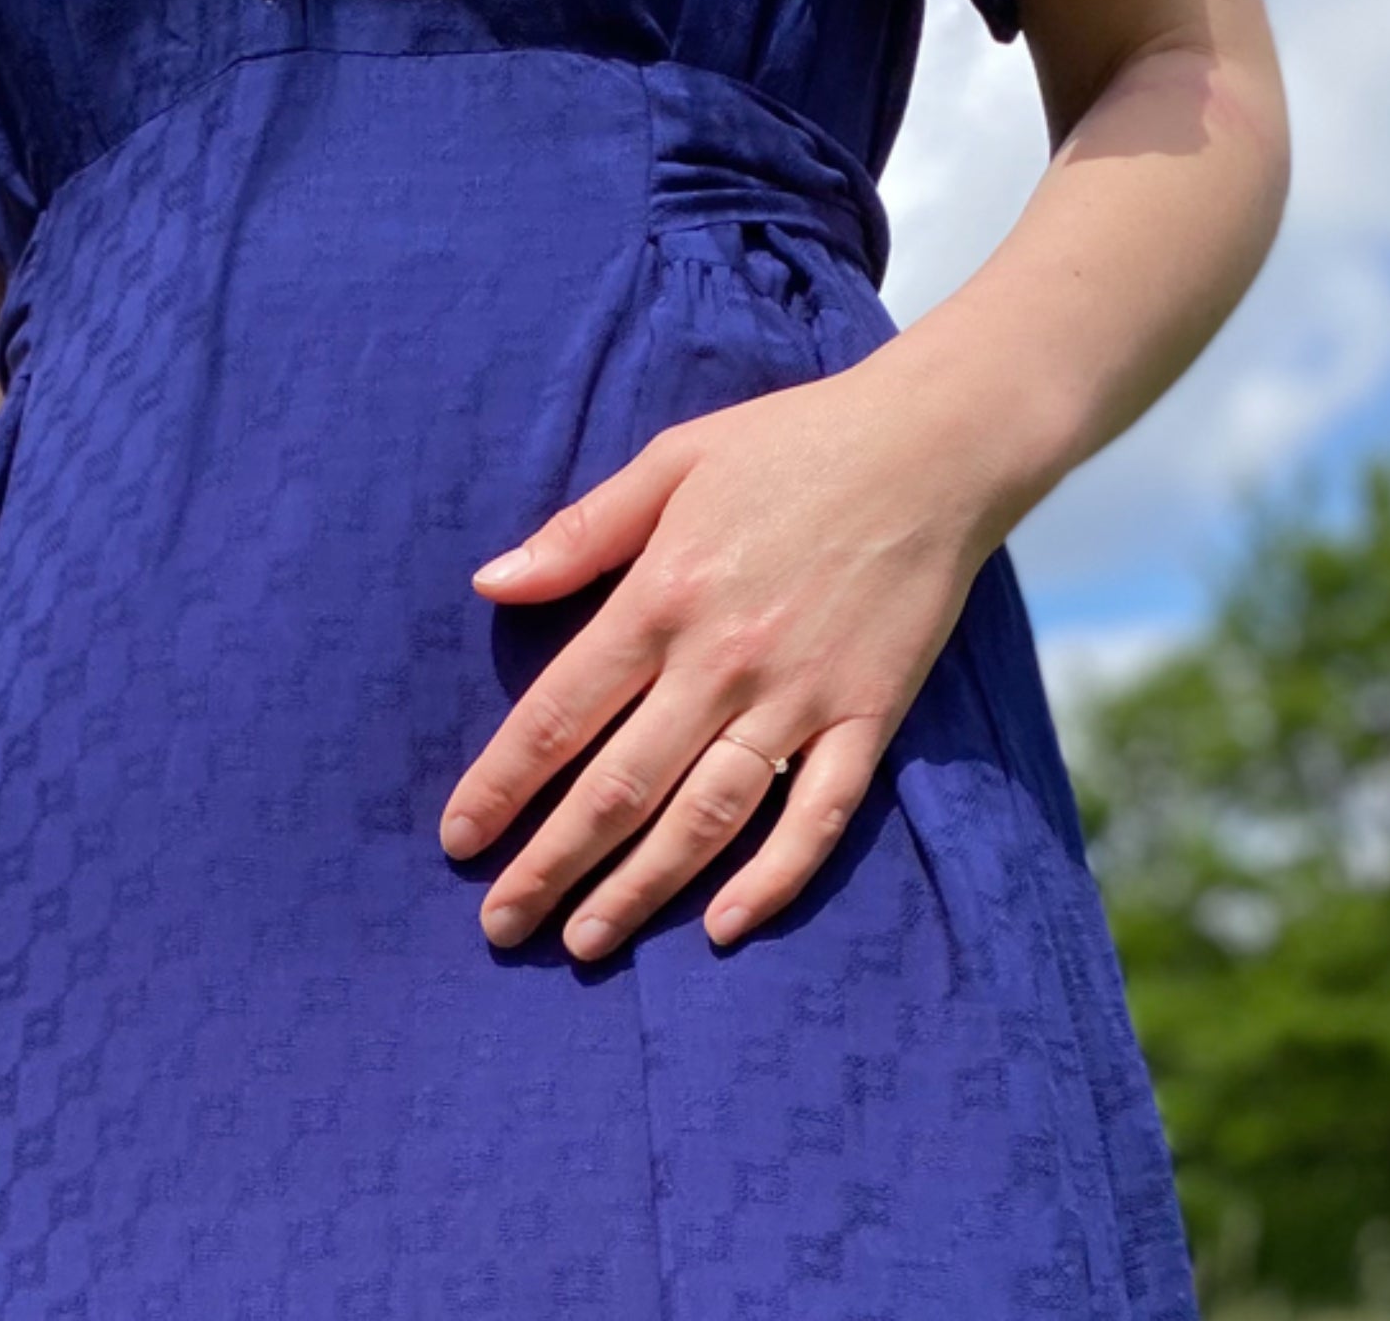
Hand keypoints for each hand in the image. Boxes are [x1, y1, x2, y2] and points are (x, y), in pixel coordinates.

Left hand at [438, 349, 996, 957]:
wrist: (932, 445)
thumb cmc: (788, 445)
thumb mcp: (670, 462)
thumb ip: (581, 533)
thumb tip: (490, 584)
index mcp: (661, 597)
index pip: (559, 715)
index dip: (501, 785)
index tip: (458, 840)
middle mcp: (722, 661)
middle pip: (619, 786)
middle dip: (550, 864)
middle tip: (501, 924)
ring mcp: (801, 697)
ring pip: (706, 818)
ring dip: (638, 888)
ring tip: (583, 944)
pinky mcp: (870, 717)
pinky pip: (818, 816)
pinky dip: (772, 880)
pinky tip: (722, 927)